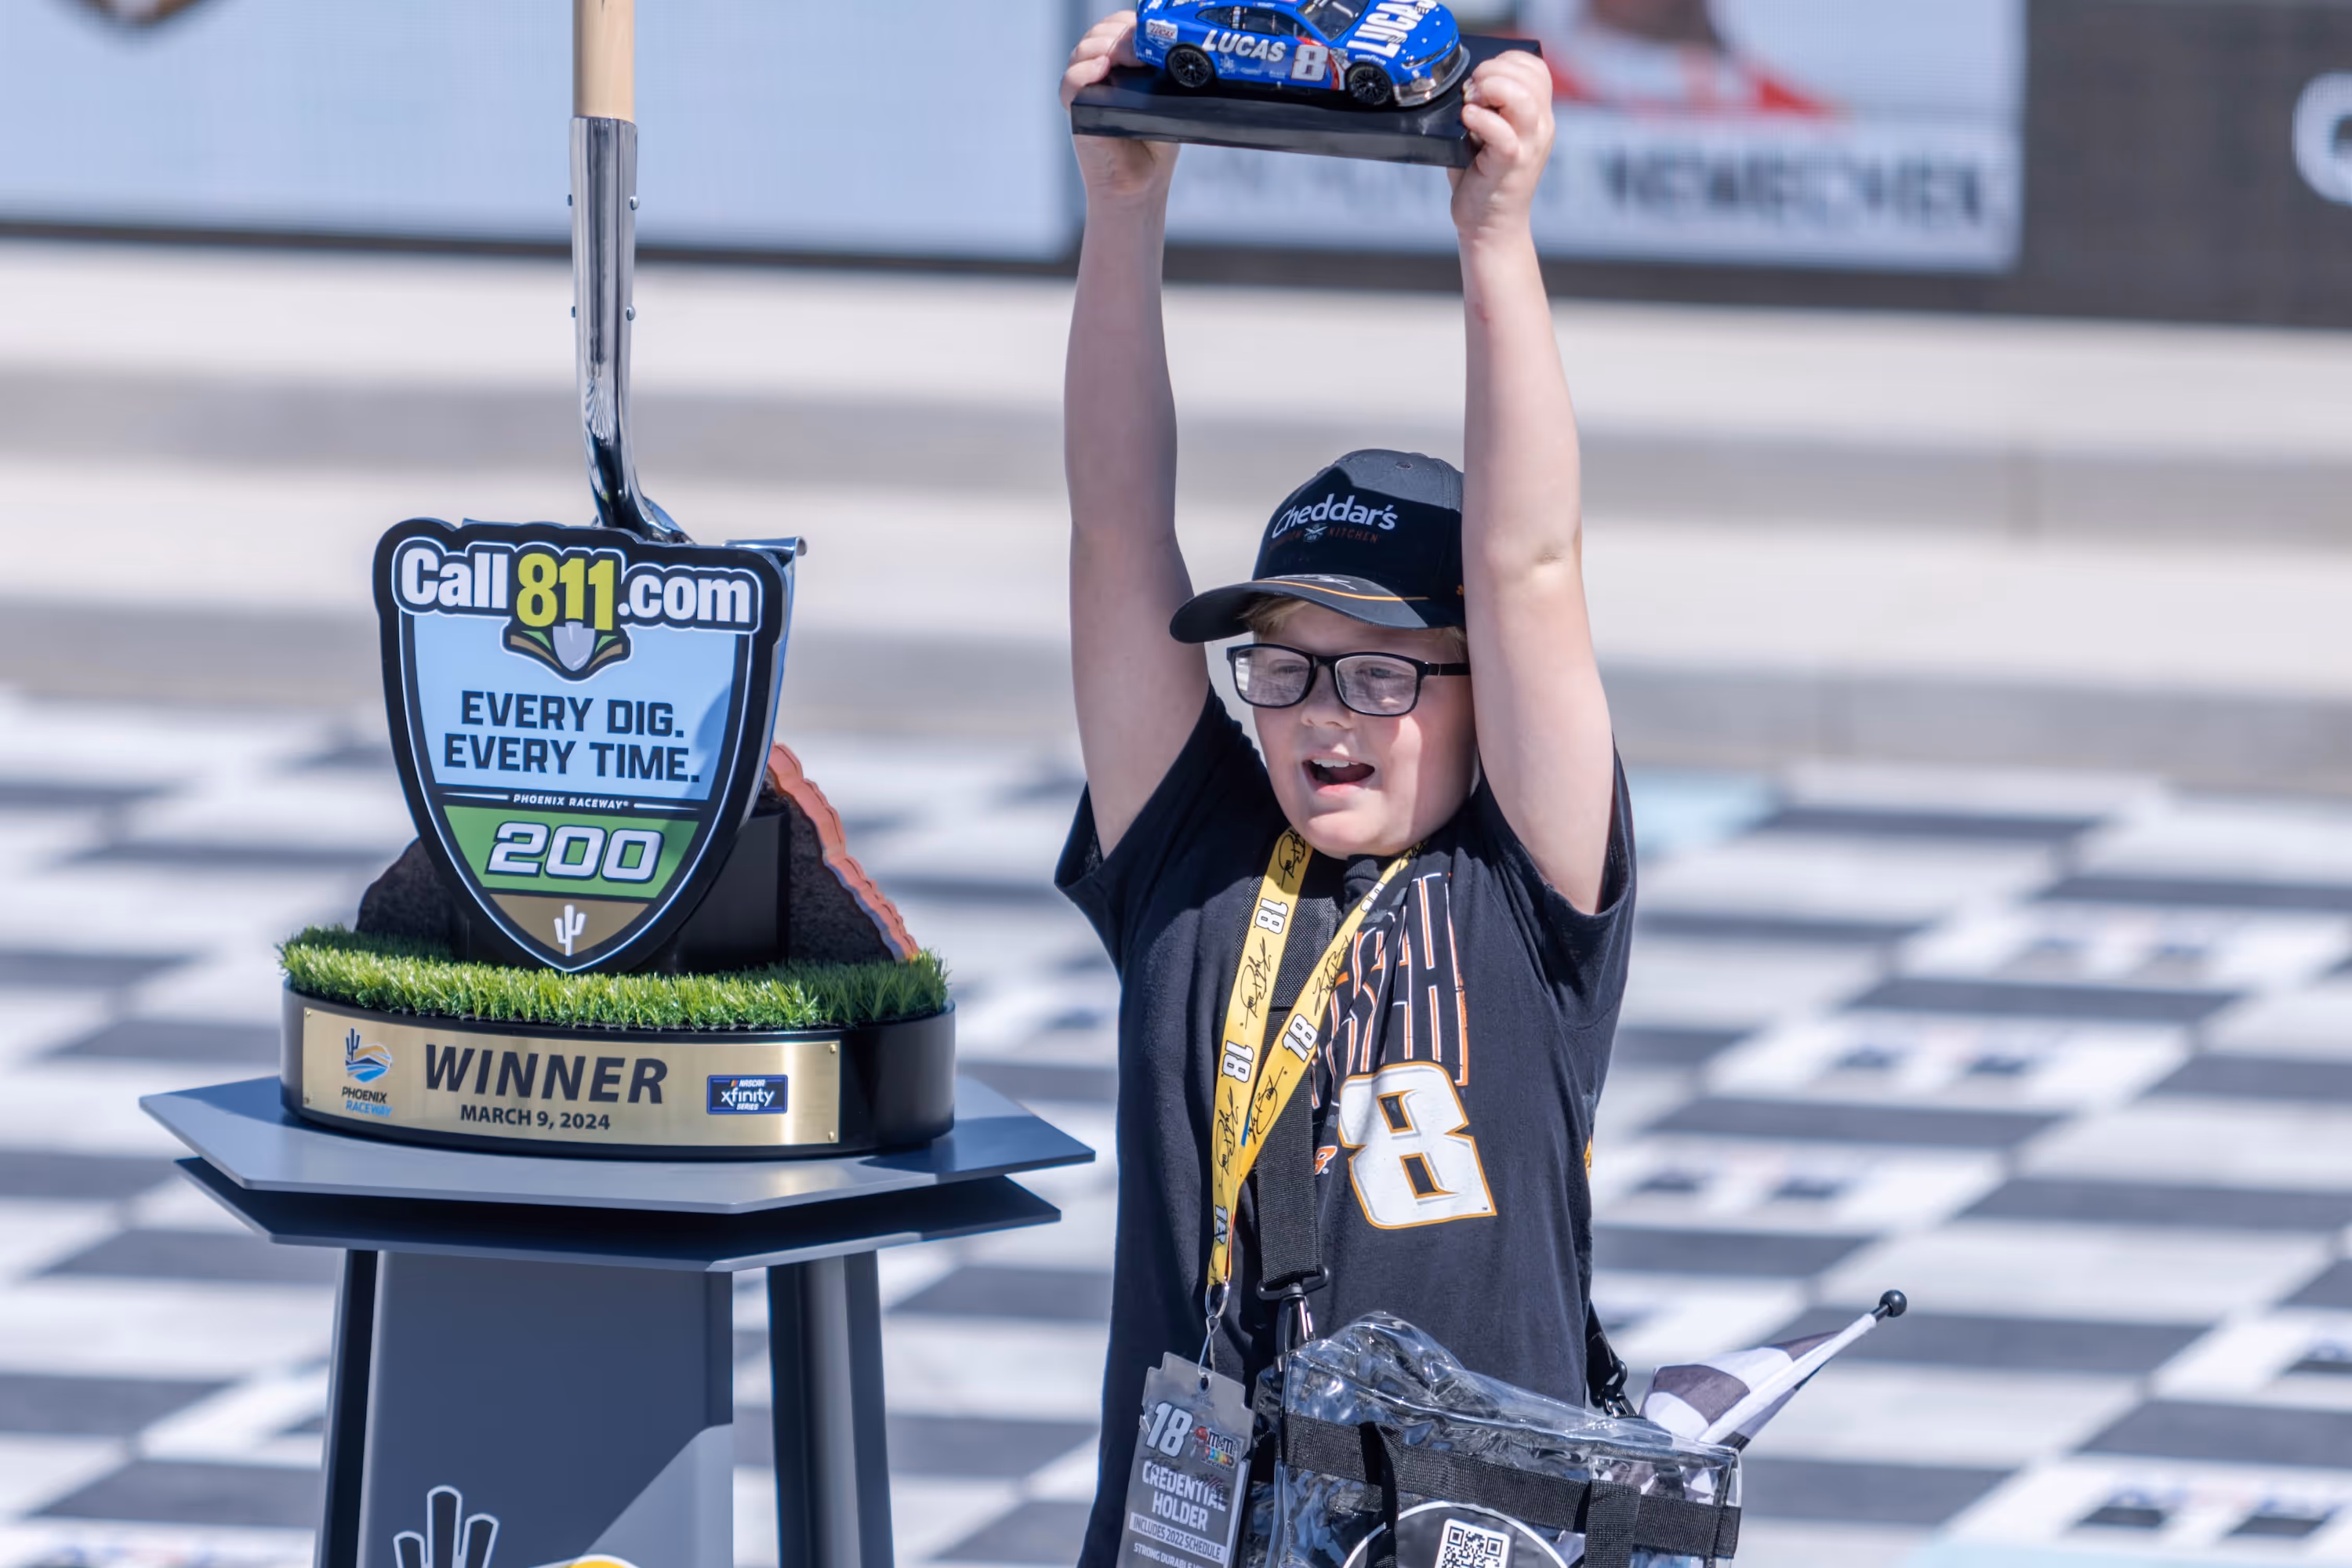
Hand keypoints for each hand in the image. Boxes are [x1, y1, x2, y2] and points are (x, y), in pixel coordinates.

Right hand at [1063, 12, 1180, 210]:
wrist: (1141, 183)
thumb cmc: (1155, 143)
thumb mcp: (1166, 99)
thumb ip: (1163, 70)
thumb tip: (1170, 42)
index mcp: (1122, 65)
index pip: (1118, 27)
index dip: (1129, 23)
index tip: (1148, 33)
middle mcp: (1101, 72)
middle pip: (1100, 32)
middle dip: (1119, 33)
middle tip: (1138, 49)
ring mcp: (1087, 89)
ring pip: (1084, 50)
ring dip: (1104, 46)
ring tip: (1125, 59)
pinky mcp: (1076, 109)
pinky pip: (1070, 81)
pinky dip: (1083, 71)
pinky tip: (1101, 69)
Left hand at [1448, 50, 1555, 246]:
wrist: (1488, 226)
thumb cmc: (1481, 178)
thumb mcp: (1485, 133)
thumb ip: (1483, 105)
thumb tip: (1461, 80)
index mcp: (1537, 115)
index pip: (1535, 67)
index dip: (1506, 61)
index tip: (1480, 77)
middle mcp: (1540, 126)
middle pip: (1531, 74)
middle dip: (1494, 70)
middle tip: (1470, 90)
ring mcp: (1529, 144)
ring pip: (1523, 97)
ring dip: (1490, 89)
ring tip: (1470, 103)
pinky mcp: (1512, 163)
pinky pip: (1503, 132)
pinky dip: (1480, 120)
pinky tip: (1467, 121)